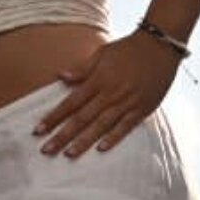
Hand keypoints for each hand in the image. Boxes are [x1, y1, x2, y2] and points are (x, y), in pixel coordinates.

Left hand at [34, 32, 178, 156]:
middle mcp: (110, 93)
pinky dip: (114, 137)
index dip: (54, 117)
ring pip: (101, 125)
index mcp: (98, 79)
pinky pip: (126, 126)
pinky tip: (101, 149)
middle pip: (82, 117)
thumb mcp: (102, 53)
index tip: (38, 130)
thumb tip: (61, 76)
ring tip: (68, 154)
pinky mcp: (142, 108)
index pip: (71, 102)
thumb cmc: (129, 48)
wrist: (161, 45)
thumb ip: (82, 67)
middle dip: (63, 135)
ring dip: (84, 140)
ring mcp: (127, 102)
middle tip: (46, 150)